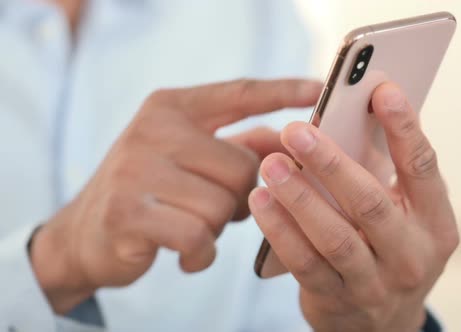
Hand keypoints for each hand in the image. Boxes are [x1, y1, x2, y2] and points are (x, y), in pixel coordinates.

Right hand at [29, 79, 321, 313]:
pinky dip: (201, 254)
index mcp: (172, 108)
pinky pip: (200, 236)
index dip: (281, 91)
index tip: (316, 88)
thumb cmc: (150, 193)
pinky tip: (187, 253)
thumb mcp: (189, 158)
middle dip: (238, 198)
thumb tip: (285, 140)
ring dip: (218, 227)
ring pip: (225, 205)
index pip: (238, 93)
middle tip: (209, 207)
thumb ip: (237, 146)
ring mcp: (138, 169)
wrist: (82, 235)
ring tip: (191, 226)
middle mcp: (154, 129)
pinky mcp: (129, 212)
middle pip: (243, 167)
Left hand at [249, 82, 457, 331]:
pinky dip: (280, 230)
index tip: (382, 90)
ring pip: (334, 236)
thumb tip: (351, 114)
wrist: (383, 323)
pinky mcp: (336, 299)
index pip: (422, 168)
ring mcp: (374, 281)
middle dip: (331, 164)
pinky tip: (261, 201)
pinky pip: (304, 263)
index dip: (404, 128)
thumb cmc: (393, 247)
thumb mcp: (406, 213)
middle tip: (297, 132)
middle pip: (370, 203)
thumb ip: (385, 171)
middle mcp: (411, 254)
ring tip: (271, 164)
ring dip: (298, 197)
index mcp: (435, 222)